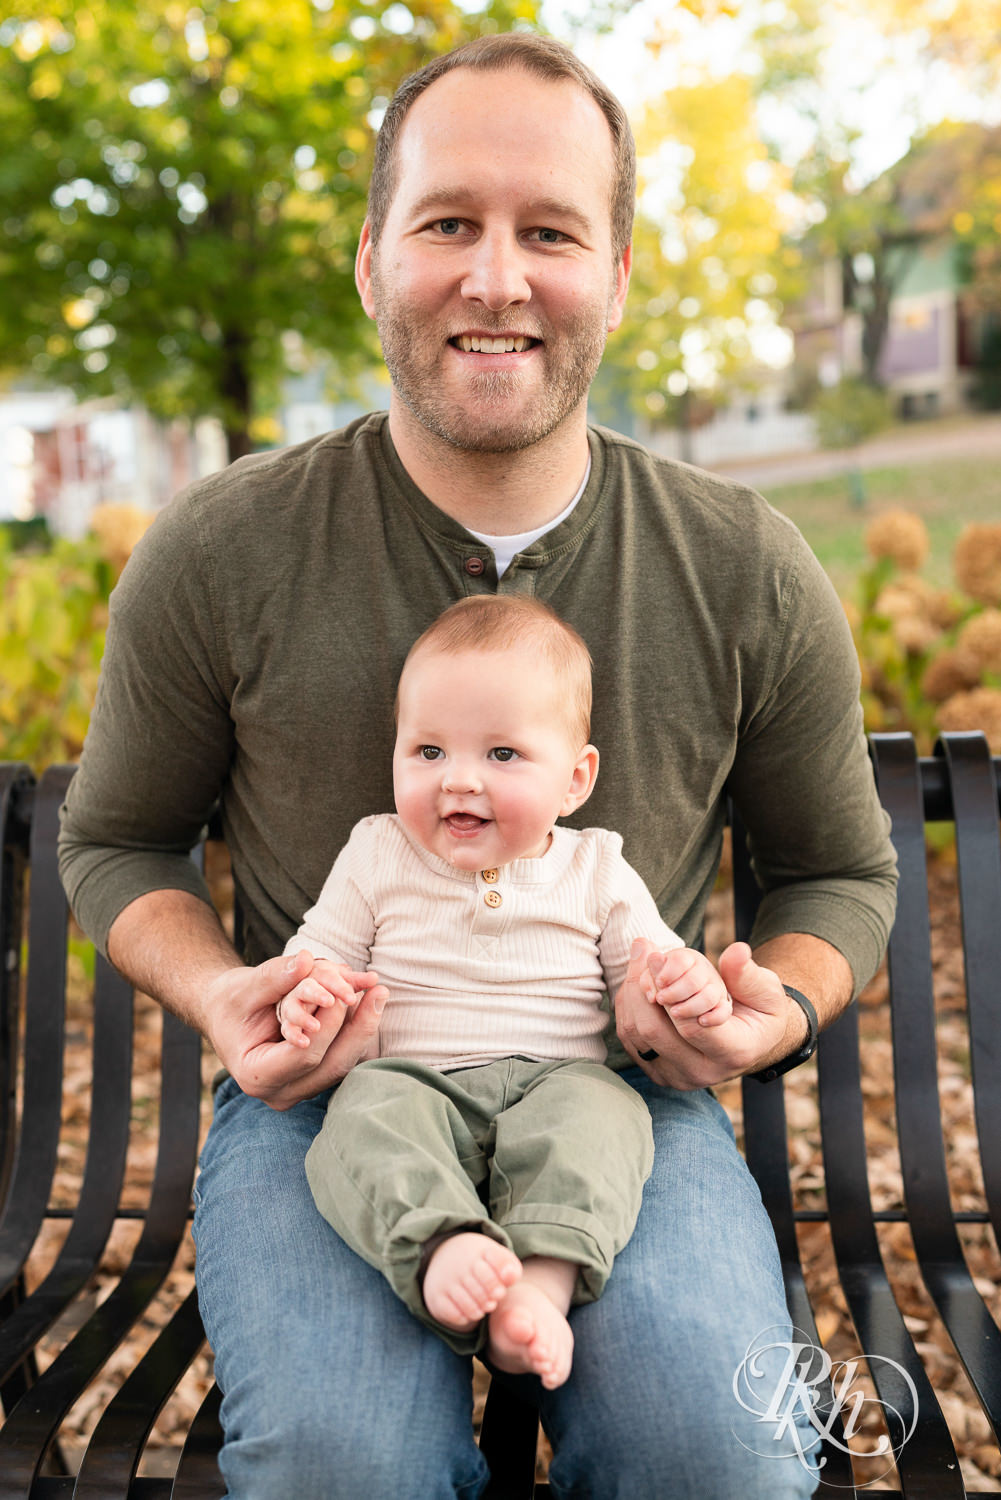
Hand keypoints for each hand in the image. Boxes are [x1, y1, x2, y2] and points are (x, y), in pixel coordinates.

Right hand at [205, 949, 387, 1109]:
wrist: (225, 1015)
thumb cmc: (228, 1002)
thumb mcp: (244, 987)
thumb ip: (274, 977)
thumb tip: (306, 960)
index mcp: (257, 1077)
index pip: (304, 1056)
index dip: (328, 1024)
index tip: (345, 991)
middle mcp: (281, 1092)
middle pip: (332, 1066)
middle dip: (358, 1028)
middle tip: (378, 991)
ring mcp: (300, 1088)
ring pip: (342, 1063)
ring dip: (362, 1027)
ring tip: (378, 992)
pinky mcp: (314, 1077)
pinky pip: (341, 1055)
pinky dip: (354, 1029)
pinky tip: (369, 1001)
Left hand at [615, 938, 792, 1088]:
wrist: (751, 1041)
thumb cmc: (760, 1011)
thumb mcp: (766, 989)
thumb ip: (747, 973)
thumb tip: (737, 950)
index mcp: (733, 1053)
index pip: (691, 1026)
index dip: (669, 988)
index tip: (657, 955)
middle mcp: (702, 1072)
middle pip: (654, 1031)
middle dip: (642, 986)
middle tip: (644, 950)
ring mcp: (676, 1076)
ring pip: (635, 1035)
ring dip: (631, 993)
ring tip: (640, 961)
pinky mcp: (656, 1072)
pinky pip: (629, 1038)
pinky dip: (628, 1007)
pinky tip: (637, 983)